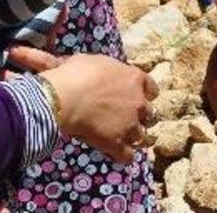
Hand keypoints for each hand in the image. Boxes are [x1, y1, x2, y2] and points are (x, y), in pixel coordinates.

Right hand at [39, 54, 155, 163]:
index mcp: (134, 78)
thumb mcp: (93, 61)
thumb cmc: (75, 74)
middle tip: (125, 117)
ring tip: (120, 137)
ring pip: (142, 137)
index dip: (144, 93)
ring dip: (133, 137)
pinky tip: (113, 151)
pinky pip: (128, 156)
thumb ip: (105, 68)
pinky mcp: (118, 144)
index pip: (152, 88)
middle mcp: (138, 103)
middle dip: (140, 116)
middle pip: (151, 114)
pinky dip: (122, 155)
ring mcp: (130, 125)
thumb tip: (96, 69)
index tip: (135, 96)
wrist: (63, 98)